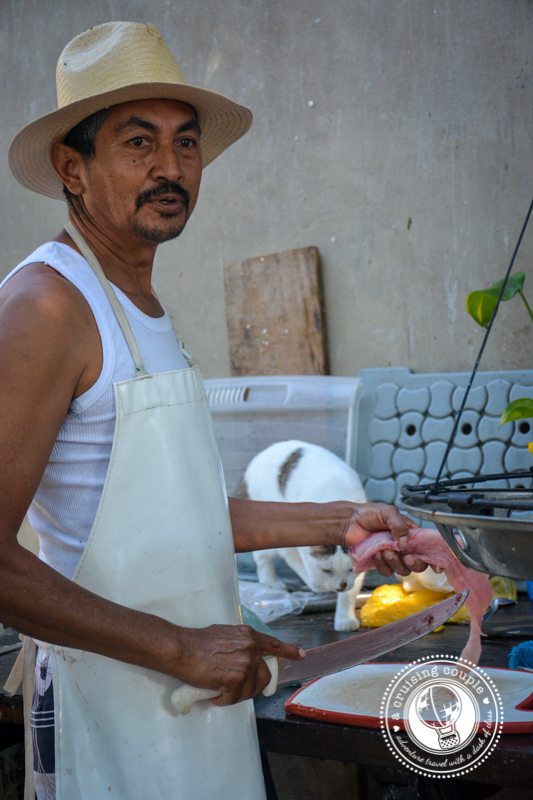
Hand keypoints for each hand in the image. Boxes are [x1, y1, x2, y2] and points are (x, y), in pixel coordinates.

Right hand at [175, 624, 301, 705]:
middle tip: (235, 688)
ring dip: (234, 694)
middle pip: (263, 676)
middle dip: (252, 686)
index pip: (273, 645)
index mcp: (249, 636)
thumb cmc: (196, 642)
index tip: (301, 655)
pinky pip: (234, 698)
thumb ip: (238, 644)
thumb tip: (241, 658)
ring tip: (218, 687)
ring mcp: (245, 664)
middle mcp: (251, 649)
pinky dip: (223, 699)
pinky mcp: (236, 679)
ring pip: (249, 690)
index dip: (288, 651)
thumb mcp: (224, 634)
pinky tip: (213, 693)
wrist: (181, 649)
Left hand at [341, 502, 428, 576]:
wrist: (349, 522)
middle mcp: (403, 547)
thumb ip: (400, 525)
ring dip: (396, 562)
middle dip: (414, 563)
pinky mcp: (380, 563)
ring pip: (403, 570)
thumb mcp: (388, 512)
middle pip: (418, 564)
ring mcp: (392, 556)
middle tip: (406, 556)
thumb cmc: (368, 514)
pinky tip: (377, 554)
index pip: (426, 547)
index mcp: (409, 534)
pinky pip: (387, 571)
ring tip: (385, 550)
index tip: (436, 566)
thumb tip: (405, 543)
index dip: (433, 558)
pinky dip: (383, 565)